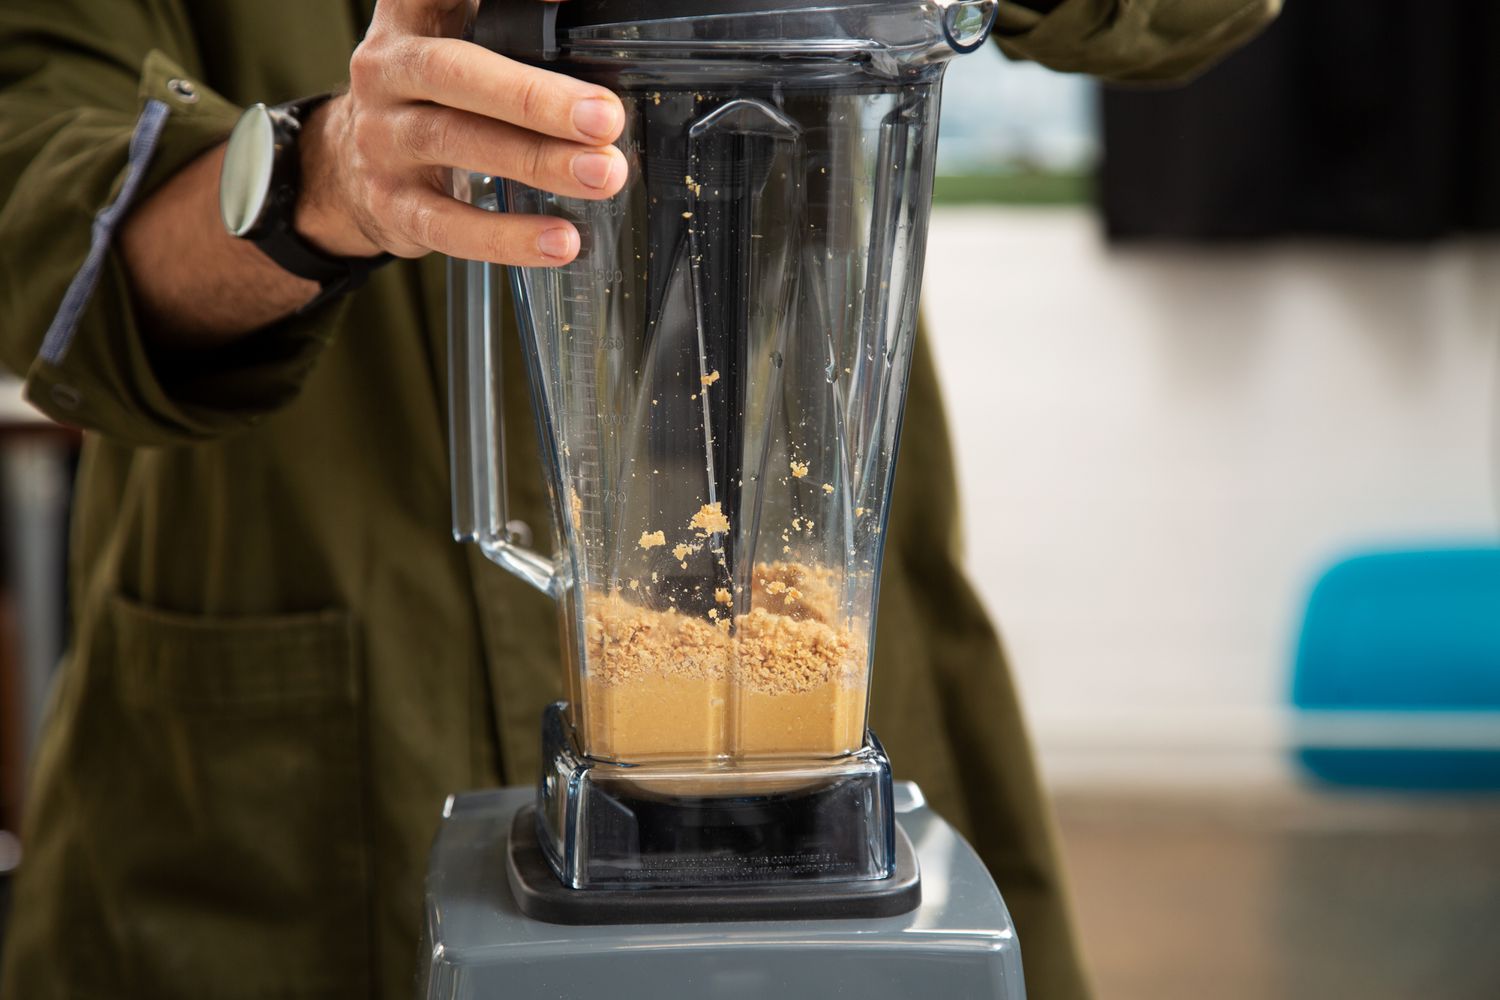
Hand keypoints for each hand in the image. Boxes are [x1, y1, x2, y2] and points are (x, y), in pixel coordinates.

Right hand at [297, 0, 625, 266]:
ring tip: (602, 176)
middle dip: (535, 98)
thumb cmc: (434, 97)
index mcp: (412, 16)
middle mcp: (387, 70)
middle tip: (605, 119)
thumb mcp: (458, 42)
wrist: (353, 167)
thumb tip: (588, 20)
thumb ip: (513, 28)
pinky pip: (450, 225)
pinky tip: (560, 242)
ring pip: (457, 143)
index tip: (559, 7)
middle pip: (457, 75)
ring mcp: (382, 138)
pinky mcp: (391, 203)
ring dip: (538, 163)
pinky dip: (509, 237)